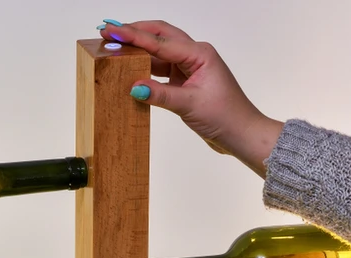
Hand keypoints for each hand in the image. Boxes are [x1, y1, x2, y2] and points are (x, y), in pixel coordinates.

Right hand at [98, 19, 282, 176]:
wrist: (241, 134)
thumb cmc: (226, 117)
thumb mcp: (190, 105)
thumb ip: (161, 95)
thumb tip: (134, 86)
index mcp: (199, 54)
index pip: (159, 41)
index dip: (133, 36)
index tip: (111, 31)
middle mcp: (195, 55)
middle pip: (159, 35)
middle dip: (134, 32)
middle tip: (109, 32)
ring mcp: (190, 68)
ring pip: (159, 52)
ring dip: (138, 50)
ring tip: (114, 48)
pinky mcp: (186, 81)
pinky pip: (161, 69)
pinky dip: (145, 68)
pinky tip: (130, 69)